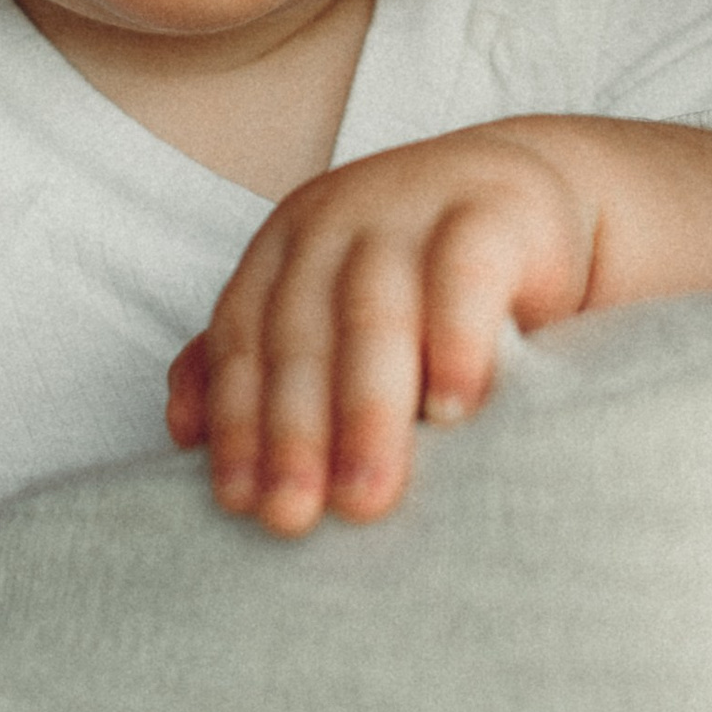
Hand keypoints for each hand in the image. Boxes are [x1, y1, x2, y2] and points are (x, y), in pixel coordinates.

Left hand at [168, 124, 596, 534]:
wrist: (530, 192)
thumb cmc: (421, 281)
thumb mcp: (332, 312)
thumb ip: (261, 361)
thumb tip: (182, 431)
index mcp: (285, 246)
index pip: (244, 339)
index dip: (237, 421)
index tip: (239, 501)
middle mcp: (336, 219)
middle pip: (301, 333)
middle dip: (292, 433)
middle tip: (294, 519)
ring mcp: (411, 207)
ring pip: (375, 313)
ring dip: (363, 411)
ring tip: (367, 496)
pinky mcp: (492, 211)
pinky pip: (465, 278)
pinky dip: (456, 344)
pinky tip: (453, 409)